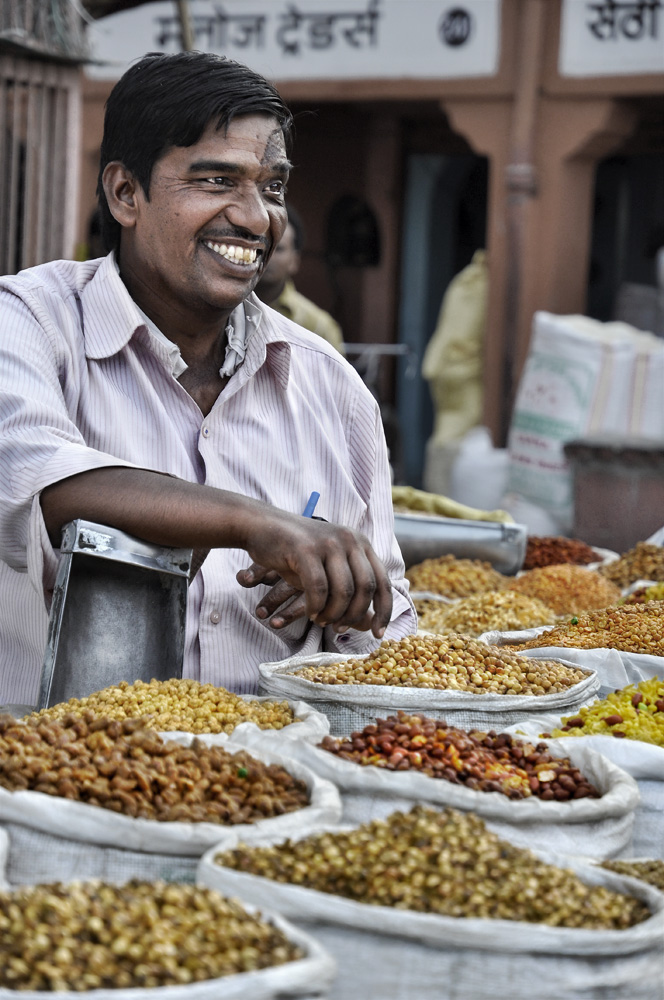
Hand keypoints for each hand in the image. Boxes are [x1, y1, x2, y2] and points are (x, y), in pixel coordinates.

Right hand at [236, 516, 391, 637]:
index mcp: (360, 543)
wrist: (261, 526)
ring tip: (320, 620)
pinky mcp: (306, 549)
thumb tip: (369, 623)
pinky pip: (318, 588)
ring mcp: (329, 542)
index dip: (384, 611)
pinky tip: (310, 612)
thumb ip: (349, 589)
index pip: (382, 581)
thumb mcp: (328, 568)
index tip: (378, 634)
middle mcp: (349, 540)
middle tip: (338, 628)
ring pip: (343, 591)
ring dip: (332, 613)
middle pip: (366, 588)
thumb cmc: (296, 553)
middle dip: (354, 615)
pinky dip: (315, 607)